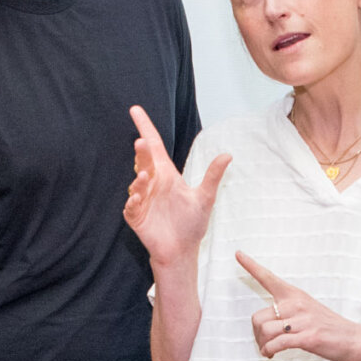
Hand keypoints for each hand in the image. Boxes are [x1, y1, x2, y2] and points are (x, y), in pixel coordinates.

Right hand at [124, 106, 229, 267]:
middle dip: (142, 152)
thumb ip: (213, 177)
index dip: (145, 128)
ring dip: (139, 179)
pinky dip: (133, 201)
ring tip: (145, 175)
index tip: (136, 110)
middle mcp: (152, 184)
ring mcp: (142, 200)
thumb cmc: (191, 223)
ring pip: (137, 183)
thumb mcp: (205, 198)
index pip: (154, 146)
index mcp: (166, 175)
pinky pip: (132, 207)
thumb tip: (228, 155)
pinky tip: (137, 197)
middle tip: (141, 141)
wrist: (183, 250)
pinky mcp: (137, 217)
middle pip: (145, 162)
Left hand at [237, 252, 360, 360]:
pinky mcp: (308, 337)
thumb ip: (286, 313)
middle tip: (265, 343)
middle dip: (257, 334)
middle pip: (257, 317)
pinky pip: (277, 343)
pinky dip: (270, 351)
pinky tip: (272, 355)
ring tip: (269, 350)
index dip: (251, 266)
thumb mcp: (307, 312)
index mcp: (295, 295)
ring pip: (264, 331)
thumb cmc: (328, 328)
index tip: (238, 254)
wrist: (355, 340)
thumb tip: (263, 327)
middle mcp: (297, 304)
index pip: (269, 278)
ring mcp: (303, 320)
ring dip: (262, 345)